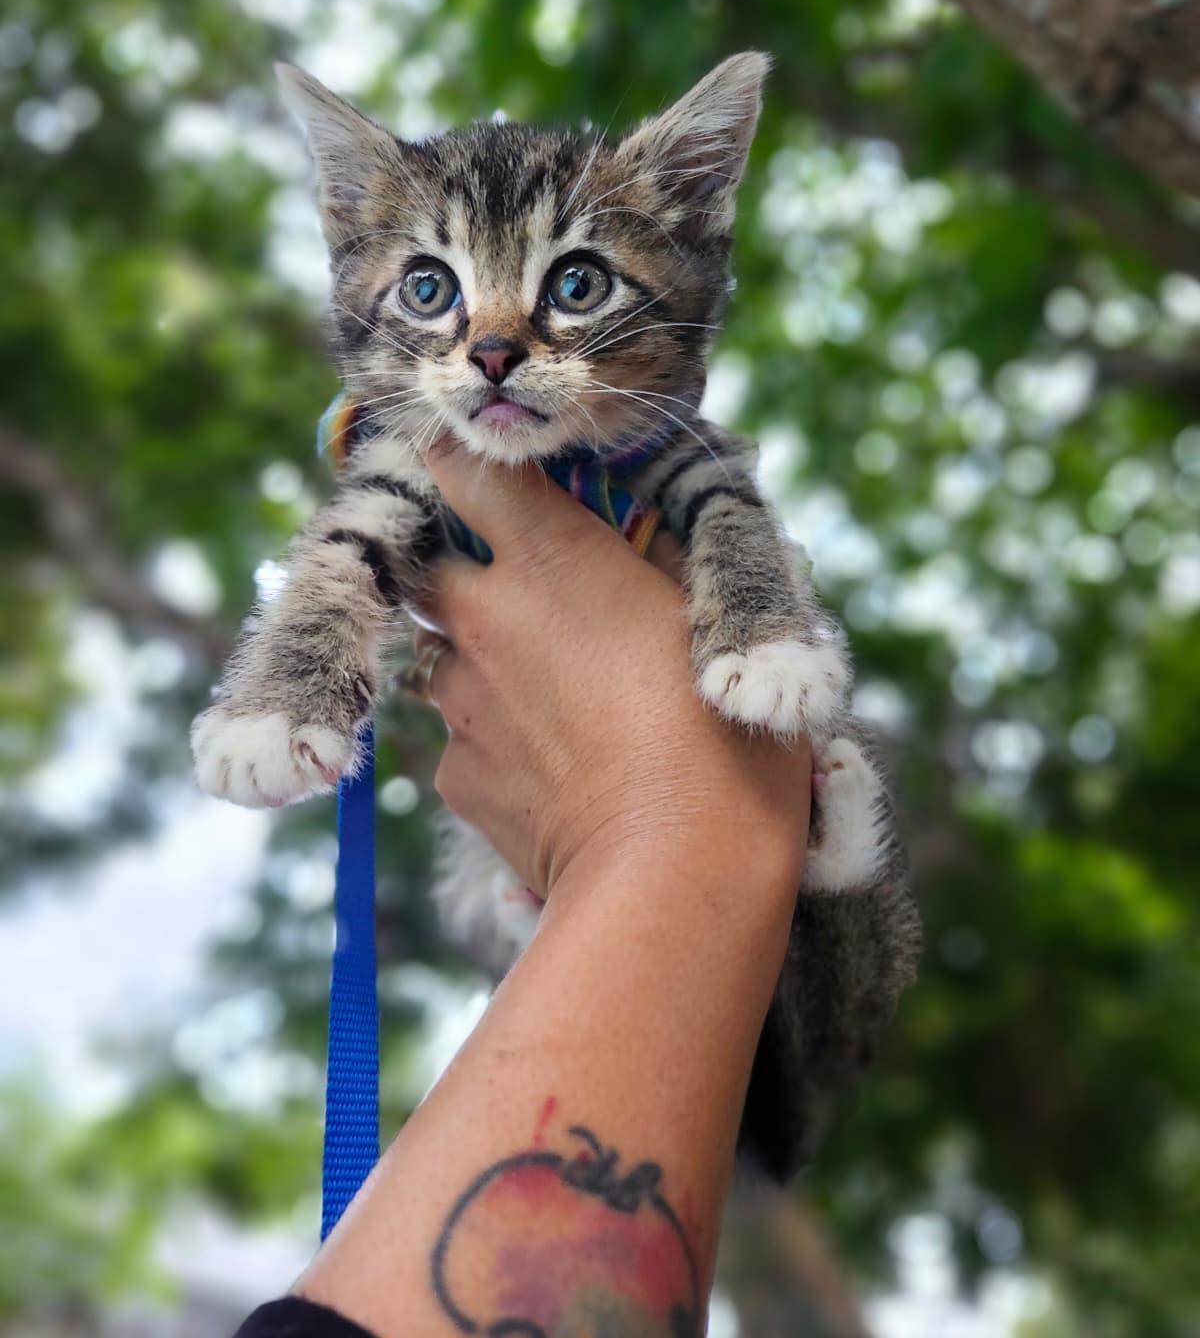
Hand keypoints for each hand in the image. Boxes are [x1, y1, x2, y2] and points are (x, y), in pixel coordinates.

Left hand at [412, 439, 811, 901]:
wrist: (677, 872)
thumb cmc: (723, 734)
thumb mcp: (714, 620)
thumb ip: (660, 555)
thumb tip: (640, 525)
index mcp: (550, 558)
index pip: (463, 470)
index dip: (468, 465)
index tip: (489, 477)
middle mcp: (485, 618)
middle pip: (433, 568)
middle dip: (467, 573)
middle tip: (536, 601)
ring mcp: (461, 701)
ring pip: (447, 659)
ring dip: (487, 663)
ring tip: (563, 704)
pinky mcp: (456, 777)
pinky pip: (465, 739)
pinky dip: (499, 743)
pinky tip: (559, 771)